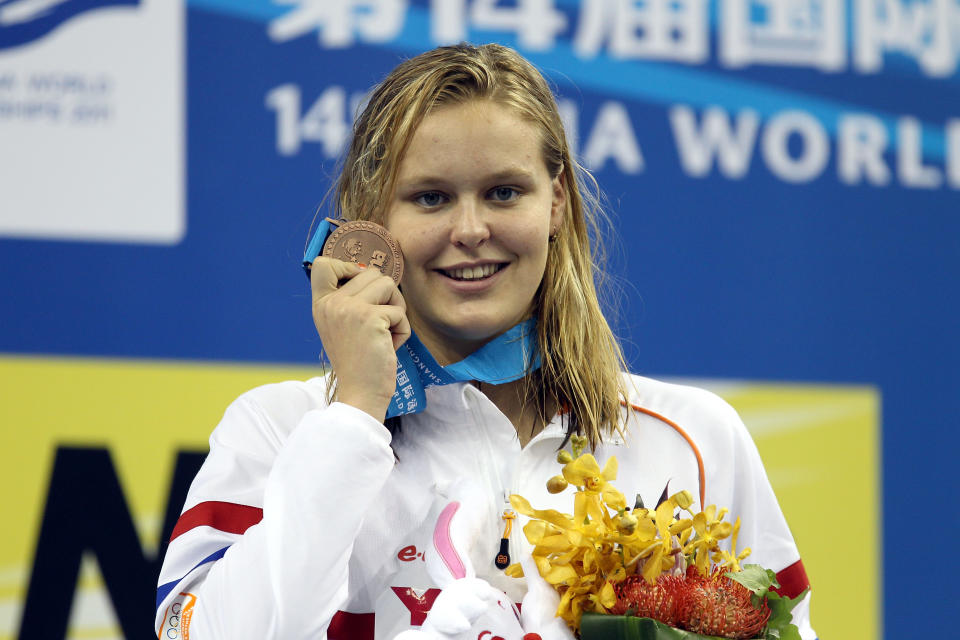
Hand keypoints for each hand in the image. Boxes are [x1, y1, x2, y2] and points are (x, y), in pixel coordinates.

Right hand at [310, 257, 410, 421]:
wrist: (360, 393)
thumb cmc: (358, 362)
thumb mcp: (342, 326)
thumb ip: (350, 300)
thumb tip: (373, 272)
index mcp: (321, 305)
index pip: (323, 264)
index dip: (348, 267)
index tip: (361, 289)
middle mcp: (331, 303)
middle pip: (370, 272)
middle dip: (384, 295)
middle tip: (380, 323)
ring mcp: (350, 308)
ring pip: (388, 285)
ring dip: (396, 310)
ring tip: (385, 333)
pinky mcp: (371, 318)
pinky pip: (400, 312)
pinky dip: (402, 330)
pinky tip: (389, 347)